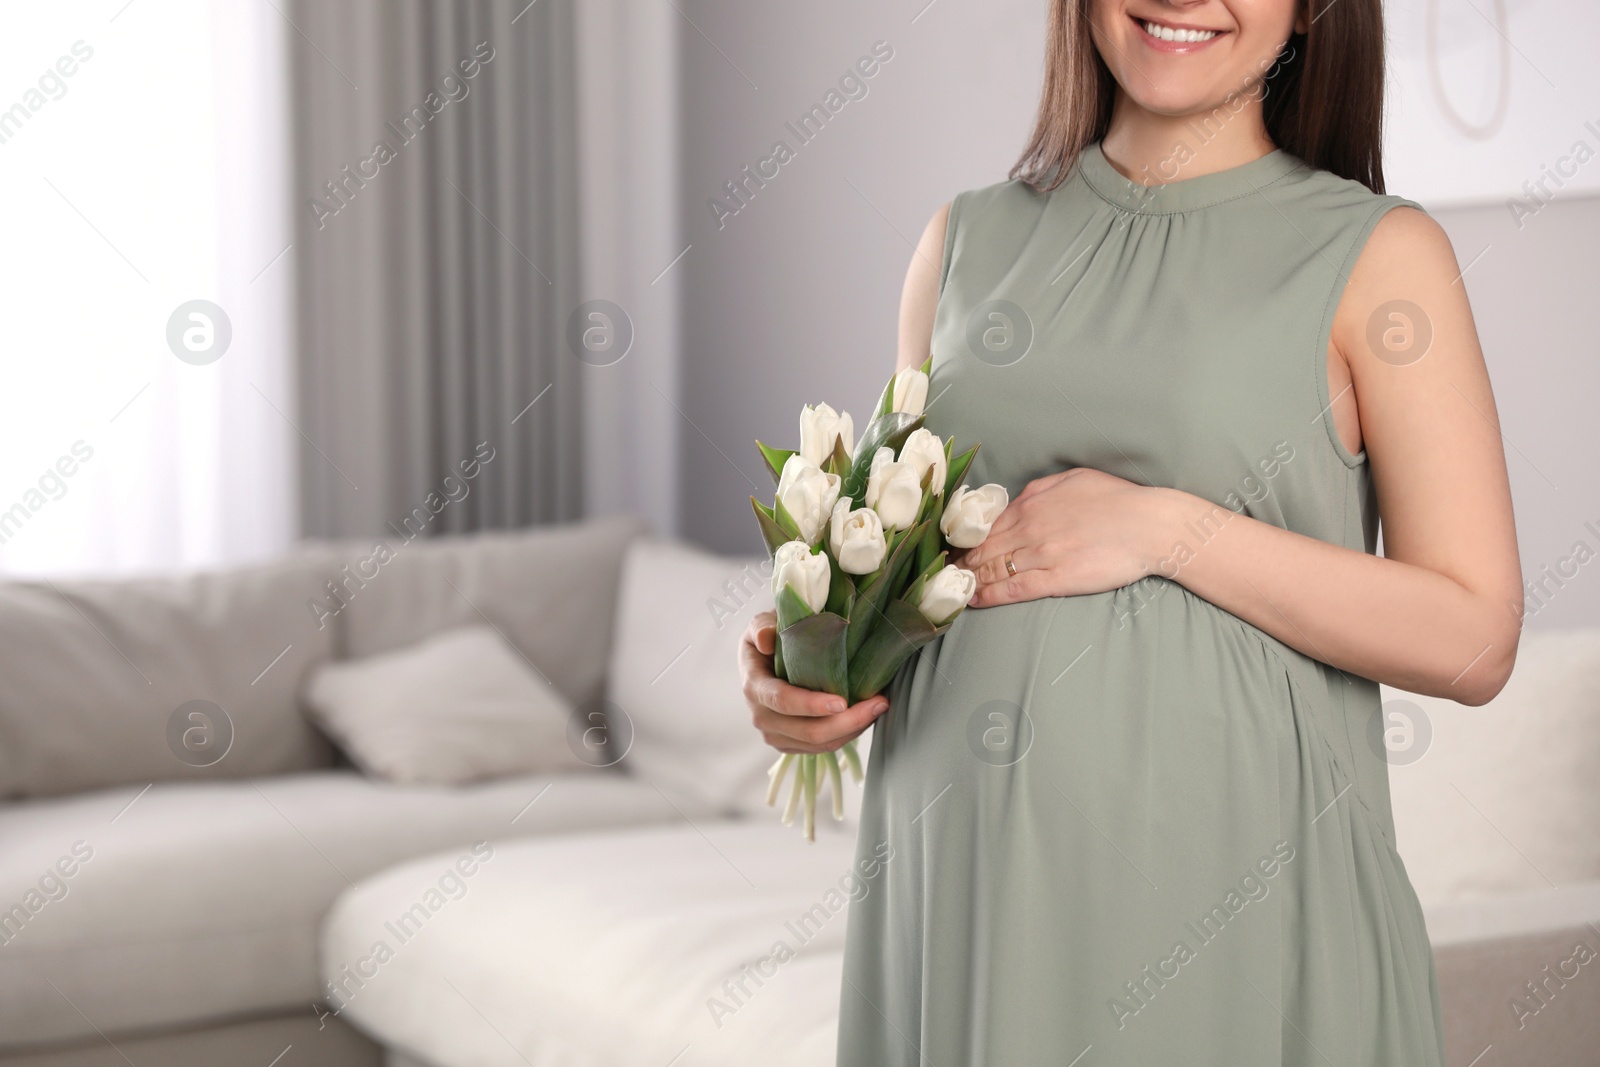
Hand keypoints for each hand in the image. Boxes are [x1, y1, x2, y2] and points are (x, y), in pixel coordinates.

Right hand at [740, 610, 889, 752]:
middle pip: (808, 731)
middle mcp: (761, 717)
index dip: (811, 705)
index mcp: (754, 686)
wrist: (763, 659)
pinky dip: (847, 735)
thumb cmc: (769, 637)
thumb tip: (767, 640)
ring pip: (819, 744)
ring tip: (879, 707)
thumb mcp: (761, 624)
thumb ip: (762, 627)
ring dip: (852, 729)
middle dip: (847, 721)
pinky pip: (822, 748)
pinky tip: (865, 717)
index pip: (783, 701)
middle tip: (879, 703)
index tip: (842, 701)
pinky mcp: (790, 743)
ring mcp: (775, 734)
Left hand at [956, 468, 1171, 607]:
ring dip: (969, 579)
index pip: (986, 525)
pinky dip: (989, 595)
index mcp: (1031, 503)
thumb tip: (1016, 502)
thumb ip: (1039, 491)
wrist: (1150, 525)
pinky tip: (975, 600)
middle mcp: (1029, 528)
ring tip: (953, 588)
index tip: (954, 548)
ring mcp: (1041, 554)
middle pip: (983, 548)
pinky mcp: (1055, 578)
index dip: (966, 539)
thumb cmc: (1117, 499)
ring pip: (993, 569)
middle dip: (961, 561)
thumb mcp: (1072, 480)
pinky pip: (1013, 589)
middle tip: (944, 572)